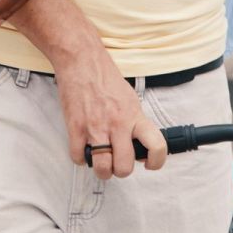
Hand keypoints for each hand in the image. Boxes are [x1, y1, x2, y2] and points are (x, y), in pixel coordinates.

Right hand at [56, 52, 164, 179]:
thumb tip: (140, 143)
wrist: (82, 61)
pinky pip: (78, 157)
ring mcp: (96, 127)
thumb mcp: (130, 99)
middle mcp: (117, 124)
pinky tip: (84, 150)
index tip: (150, 164)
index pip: (156, 145)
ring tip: (101, 162)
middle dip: (121, 170)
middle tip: (118, 163)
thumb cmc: (105, 78)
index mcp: (134, 116)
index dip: (156, 162)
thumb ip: (136, 121)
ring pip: (102, 168)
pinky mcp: (76, 127)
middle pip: (124, 166)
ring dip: (102, 170)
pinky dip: (81, 158)